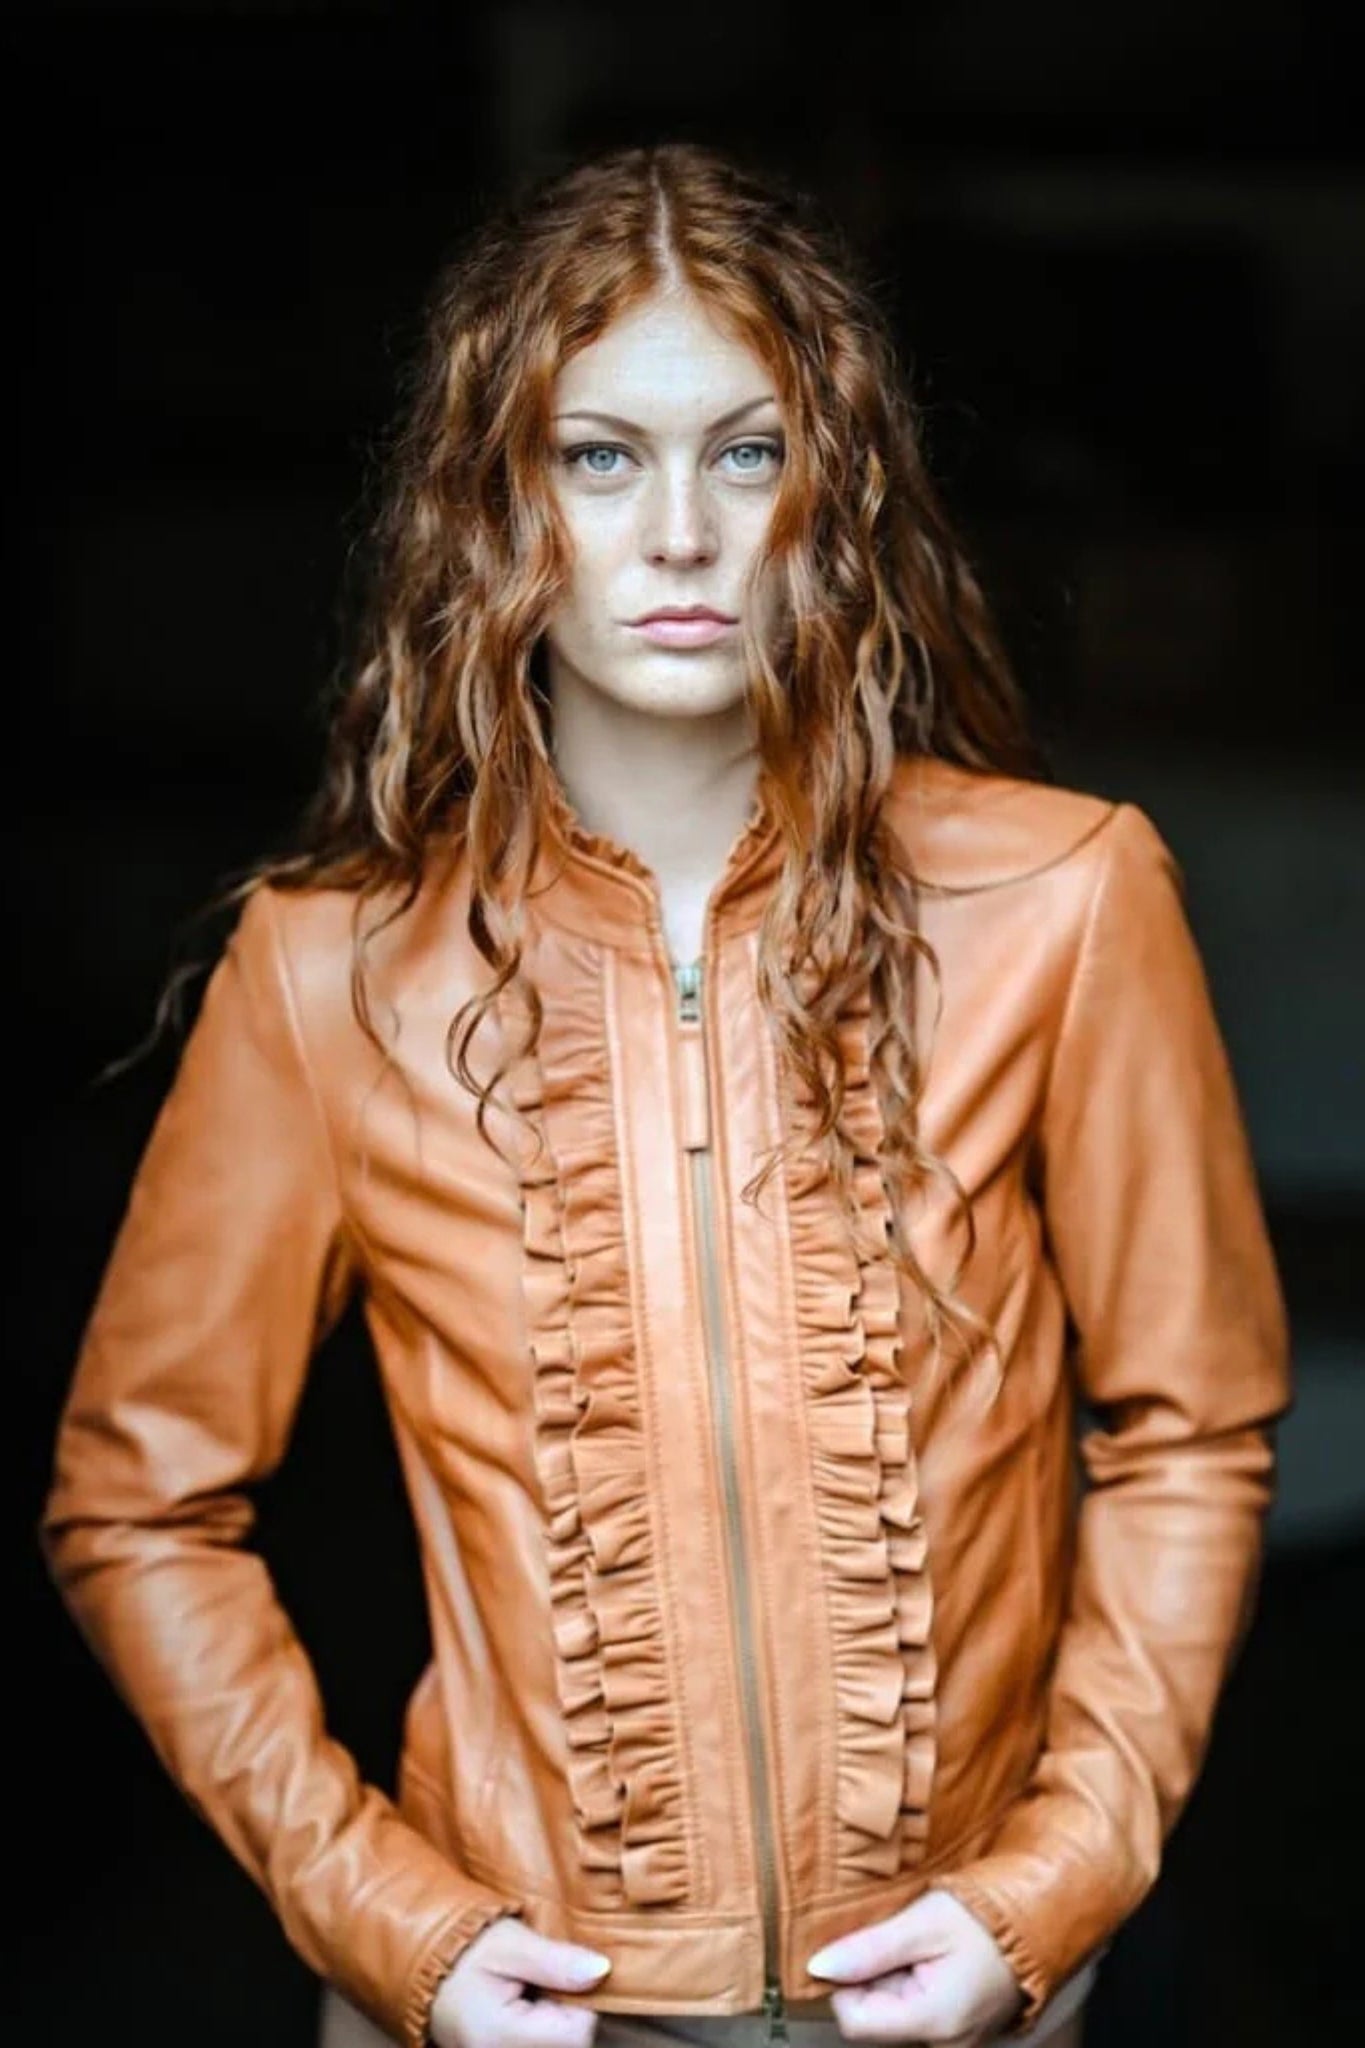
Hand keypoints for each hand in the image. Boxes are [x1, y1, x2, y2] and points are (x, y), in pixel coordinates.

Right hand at [428, 1915, 610, 2047]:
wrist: (424, 1968)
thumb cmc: (464, 1950)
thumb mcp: (511, 1943)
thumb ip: (556, 1961)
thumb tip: (602, 1971)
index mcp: (502, 2037)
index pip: (578, 2033)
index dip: (581, 2001)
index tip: (561, 1974)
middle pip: (569, 2046)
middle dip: (567, 2012)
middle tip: (541, 1982)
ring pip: (557, 2047)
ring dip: (555, 2022)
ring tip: (530, 1995)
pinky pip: (541, 2046)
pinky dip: (542, 2030)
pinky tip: (526, 2010)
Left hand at [805, 1888, 1023, 2043]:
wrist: (1038, 1923)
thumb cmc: (987, 1920)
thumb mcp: (924, 1923)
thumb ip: (870, 1949)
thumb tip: (819, 1966)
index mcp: (932, 2023)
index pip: (853, 2021)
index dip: (844, 1981)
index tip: (857, 1946)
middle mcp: (942, 2045)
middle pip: (874, 2017)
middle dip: (874, 1976)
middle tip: (898, 1939)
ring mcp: (953, 2041)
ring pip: (893, 2013)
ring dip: (892, 1977)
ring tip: (917, 1945)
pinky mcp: (958, 2030)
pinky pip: (916, 2011)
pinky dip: (912, 1982)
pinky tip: (929, 1957)